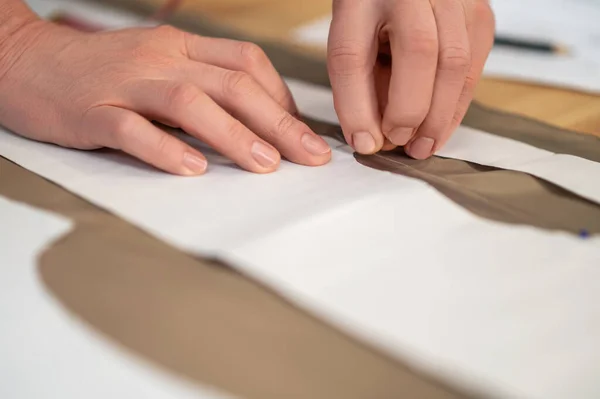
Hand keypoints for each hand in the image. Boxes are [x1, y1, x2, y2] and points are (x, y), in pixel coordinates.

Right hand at [0, 22, 331, 174]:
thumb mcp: (157, 66)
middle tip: (311, 157)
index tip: (300, 132)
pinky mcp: (91, 111)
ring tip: (266, 166)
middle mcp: (158, 58)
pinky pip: (131, 129)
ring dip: (233, 136)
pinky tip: (192, 170)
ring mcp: (124, 83)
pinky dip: (164, 149)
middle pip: (231, 84)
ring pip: (188, 102)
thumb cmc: (99, 72)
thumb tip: (252, 124)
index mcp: (179, 46)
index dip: (281, 97)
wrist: (23, 61)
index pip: (246, 63)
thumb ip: (201, 86)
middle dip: (278, 123)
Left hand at [327, 0, 494, 157]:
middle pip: (418, 50)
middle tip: (398, 142)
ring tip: (422, 146)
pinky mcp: (479, 12)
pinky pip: (473, 65)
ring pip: (455, 61)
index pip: (353, 54)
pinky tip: (440, 124)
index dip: (357, 106)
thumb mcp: (353, 39)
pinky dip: (457, 103)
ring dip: (439, 115)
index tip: (364, 141)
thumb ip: (358, 85)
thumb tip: (370, 140)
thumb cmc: (375, 11)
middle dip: (409, 110)